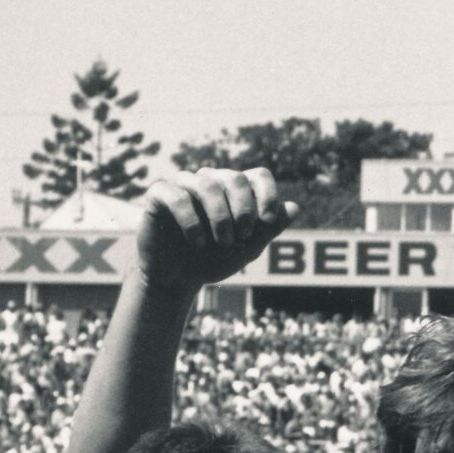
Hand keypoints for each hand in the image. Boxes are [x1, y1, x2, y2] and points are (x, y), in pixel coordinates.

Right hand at [136, 167, 297, 293]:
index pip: (258, 175)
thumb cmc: (214, 259)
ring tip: (222, 243)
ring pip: (206, 184)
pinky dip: (191, 220)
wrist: (178, 278)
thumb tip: (294, 207)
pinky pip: (176, 195)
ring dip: (220, 217)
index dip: (268, 195)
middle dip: (244, 210)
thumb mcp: (248, 247)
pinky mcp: (159, 195)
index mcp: (235, 191)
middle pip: (235, 178)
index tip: (269, 222)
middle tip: (242, 237)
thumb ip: (269, 228)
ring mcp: (184, 185)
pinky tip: (198, 242)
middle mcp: (211, 181)